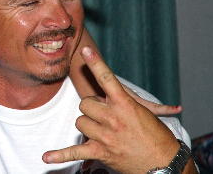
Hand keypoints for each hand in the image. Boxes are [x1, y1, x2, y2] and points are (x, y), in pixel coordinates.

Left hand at [43, 46, 180, 173]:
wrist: (165, 164)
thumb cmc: (158, 138)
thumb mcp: (147, 114)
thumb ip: (129, 102)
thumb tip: (121, 95)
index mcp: (126, 104)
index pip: (107, 79)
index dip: (96, 63)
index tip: (85, 51)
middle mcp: (114, 118)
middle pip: (85, 104)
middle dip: (92, 109)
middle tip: (105, 115)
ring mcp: (105, 135)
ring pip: (80, 123)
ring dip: (88, 126)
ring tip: (103, 131)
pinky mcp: (100, 152)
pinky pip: (75, 152)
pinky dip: (60, 155)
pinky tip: (46, 157)